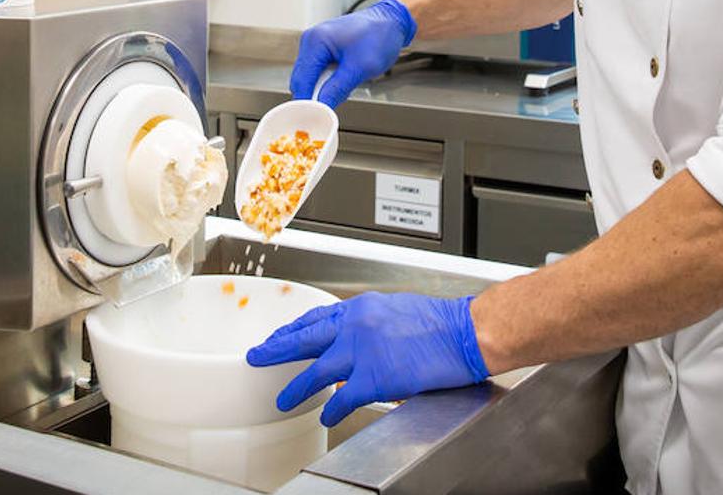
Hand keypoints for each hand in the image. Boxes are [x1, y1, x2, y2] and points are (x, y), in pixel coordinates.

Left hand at [246, 292, 490, 426]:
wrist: (465, 333)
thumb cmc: (442, 322)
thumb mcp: (397, 310)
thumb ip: (371, 325)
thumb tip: (358, 343)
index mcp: (362, 307)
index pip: (317, 317)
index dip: (294, 329)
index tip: (280, 336)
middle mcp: (355, 325)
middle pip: (304, 338)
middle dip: (277, 349)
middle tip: (258, 356)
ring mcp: (361, 351)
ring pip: (315, 371)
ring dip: (296, 387)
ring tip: (282, 398)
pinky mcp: (373, 377)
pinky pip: (342, 398)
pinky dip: (331, 409)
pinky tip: (326, 416)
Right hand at [288, 0, 416, 107]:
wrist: (391, 21)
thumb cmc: (380, 36)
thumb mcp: (360, 67)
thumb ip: (337, 89)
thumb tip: (322, 106)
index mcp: (316, 41)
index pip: (302, 80)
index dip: (306, 102)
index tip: (312, 118)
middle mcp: (311, 40)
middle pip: (302, 80)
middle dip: (314, 96)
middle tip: (327, 111)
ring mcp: (316, 43)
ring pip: (310, 77)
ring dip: (322, 88)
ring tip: (343, 89)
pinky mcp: (323, 48)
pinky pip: (318, 72)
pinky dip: (327, 81)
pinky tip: (342, 82)